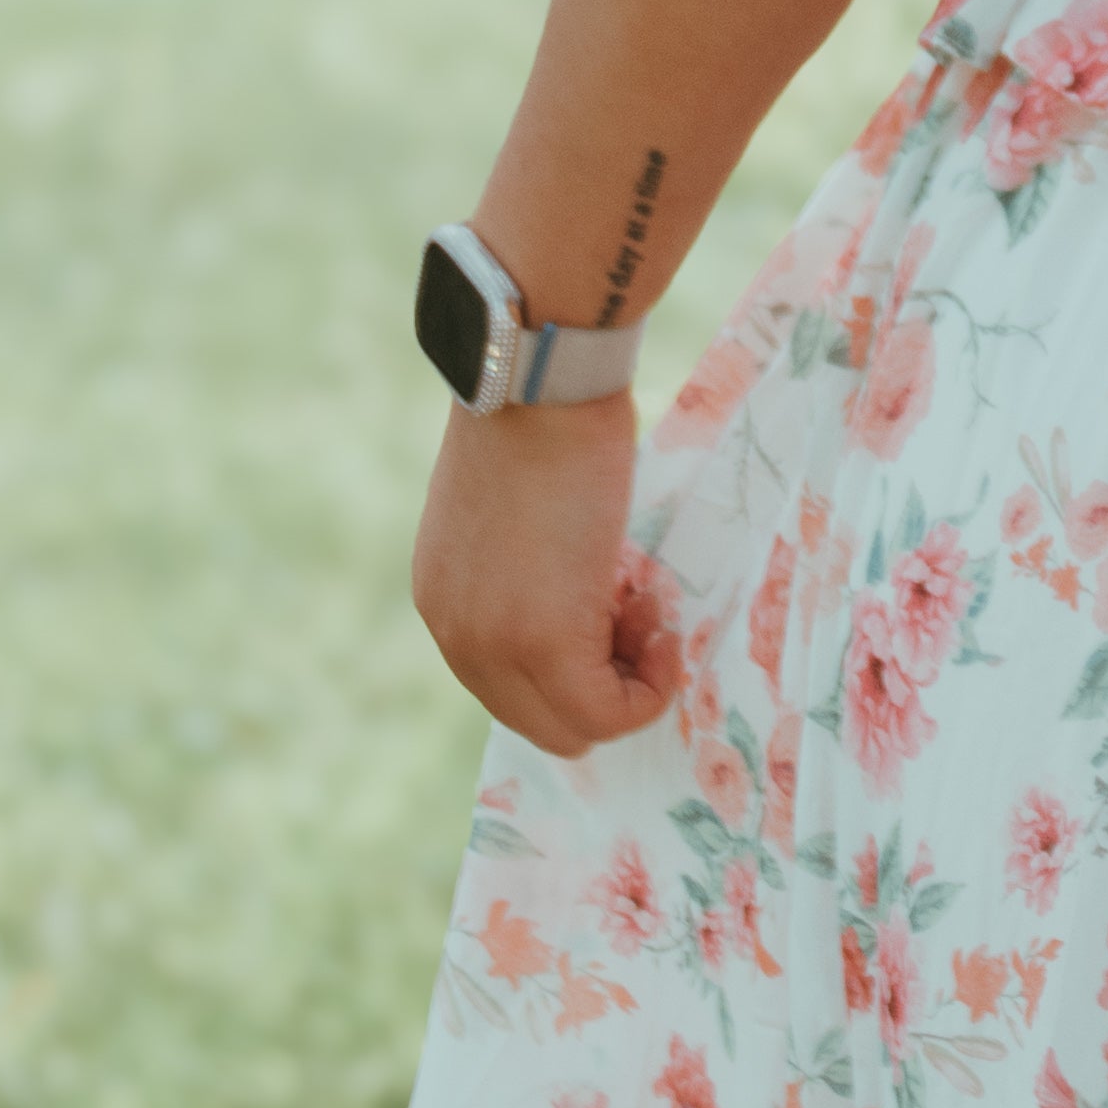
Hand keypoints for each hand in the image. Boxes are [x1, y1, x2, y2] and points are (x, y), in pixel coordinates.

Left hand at [410, 396, 678, 761]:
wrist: (537, 380)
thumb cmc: (542, 417)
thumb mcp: (518, 511)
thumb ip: (530, 566)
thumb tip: (588, 592)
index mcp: (446, 602)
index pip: (511, 686)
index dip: (581, 661)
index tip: (622, 603)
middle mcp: (456, 637)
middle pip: (539, 722)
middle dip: (604, 683)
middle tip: (642, 610)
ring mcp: (493, 646)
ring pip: (572, 727)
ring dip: (628, 683)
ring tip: (650, 606)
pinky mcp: (542, 642)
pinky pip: (607, 712)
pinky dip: (648, 686)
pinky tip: (662, 623)